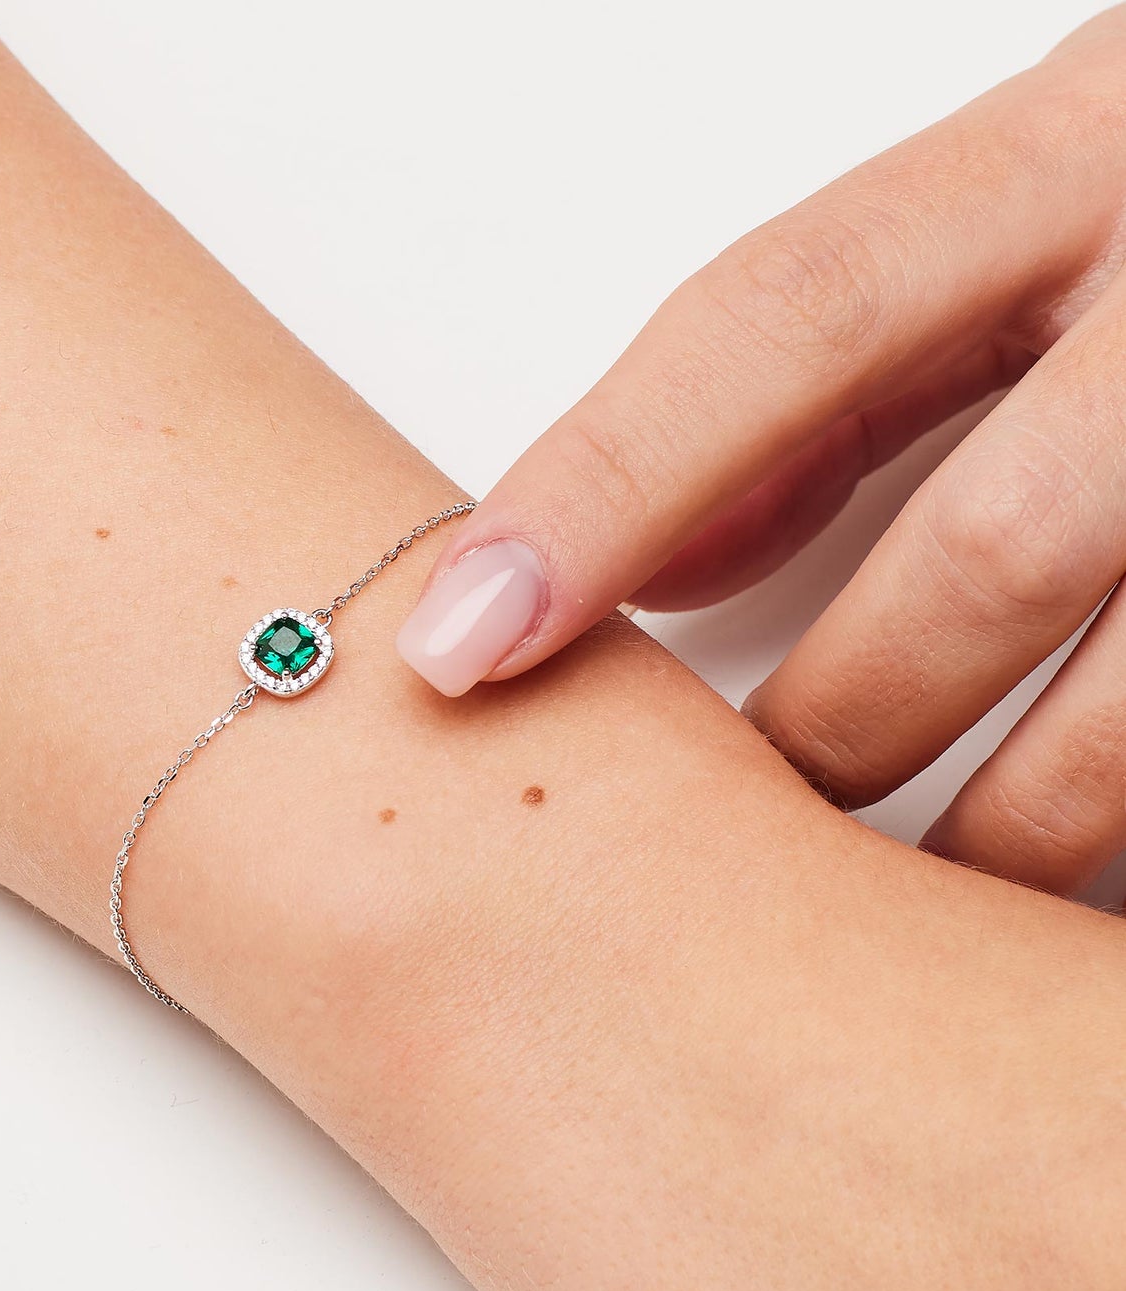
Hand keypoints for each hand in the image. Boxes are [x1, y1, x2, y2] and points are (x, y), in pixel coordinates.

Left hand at [396, 7, 1125, 896]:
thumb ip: (819, 390)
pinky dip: (1110, 850)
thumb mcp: (1003, 236)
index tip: (454, 649)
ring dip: (998, 840)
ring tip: (903, 910)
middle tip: (731, 830)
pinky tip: (1036, 897)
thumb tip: (644, 569)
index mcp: (1071, 156)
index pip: (781, 324)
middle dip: (838, 724)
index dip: (605, 492)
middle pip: (984, 552)